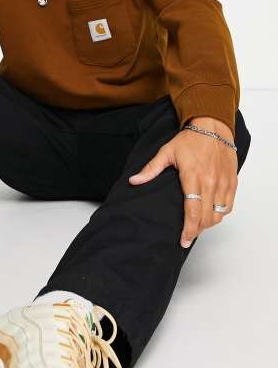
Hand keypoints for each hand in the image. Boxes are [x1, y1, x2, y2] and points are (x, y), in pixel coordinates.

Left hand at [128, 117, 237, 247]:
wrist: (213, 127)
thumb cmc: (190, 139)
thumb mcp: (167, 152)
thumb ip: (151, 169)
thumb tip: (134, 181)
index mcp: (194, 177)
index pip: (193, 211)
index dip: (188, 230)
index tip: (183, 240)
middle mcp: (211, 182)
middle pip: (206, 218)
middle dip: (196, 231)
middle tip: (187, 236)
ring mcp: (223, 183)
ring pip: (219, 215)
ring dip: (208, 224)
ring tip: (197, 226)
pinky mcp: (232, 182)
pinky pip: (228, 206)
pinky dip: (220, 214)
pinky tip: (210, 215)